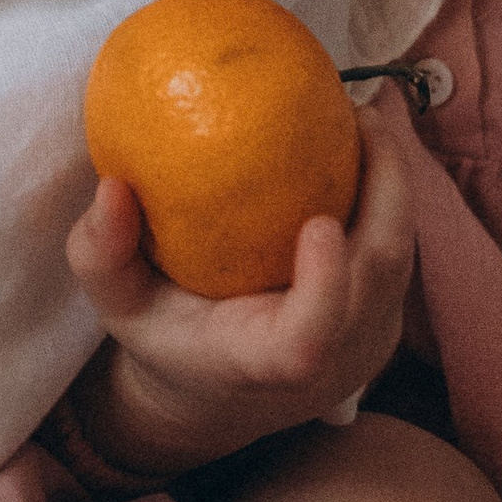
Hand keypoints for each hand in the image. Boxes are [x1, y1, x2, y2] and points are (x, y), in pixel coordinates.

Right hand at [62, 88, 417, 480]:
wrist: (218, 390)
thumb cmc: (165, 336)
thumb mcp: (117, 302)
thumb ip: (101, 253)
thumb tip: (112, 187)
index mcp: (261, 361)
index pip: (307, 340)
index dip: (325, 286)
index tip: (319, 220)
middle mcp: (328, 362)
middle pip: (378, 282)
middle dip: (385, 191)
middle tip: (357, 112)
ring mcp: (367, 343)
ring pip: (400, 259)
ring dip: (393, 182)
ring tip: (364, 114)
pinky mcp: (385, 321)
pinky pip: (400, 253)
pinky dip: (390, 196)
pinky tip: (364, 143)